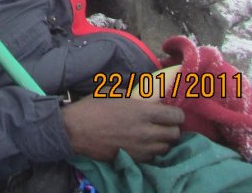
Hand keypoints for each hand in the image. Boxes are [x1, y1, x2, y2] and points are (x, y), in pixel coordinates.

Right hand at [62, 95, 183, 161]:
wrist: (75, 130)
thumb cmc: (93, 107)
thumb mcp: (114, 92)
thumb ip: (135, 95)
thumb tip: (150, 97)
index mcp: (142, 111)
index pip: (175, 116)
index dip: (176, 114)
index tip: (171, 113)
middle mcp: (146, 132)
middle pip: (175, 134)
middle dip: (172, 128)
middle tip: (164, 124)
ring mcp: (141, 148)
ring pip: (166, 148)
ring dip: (164, 141)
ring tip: (155, 135)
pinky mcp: (134, 159)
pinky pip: (154, 157)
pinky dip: (153, 151)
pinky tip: (144, 144)